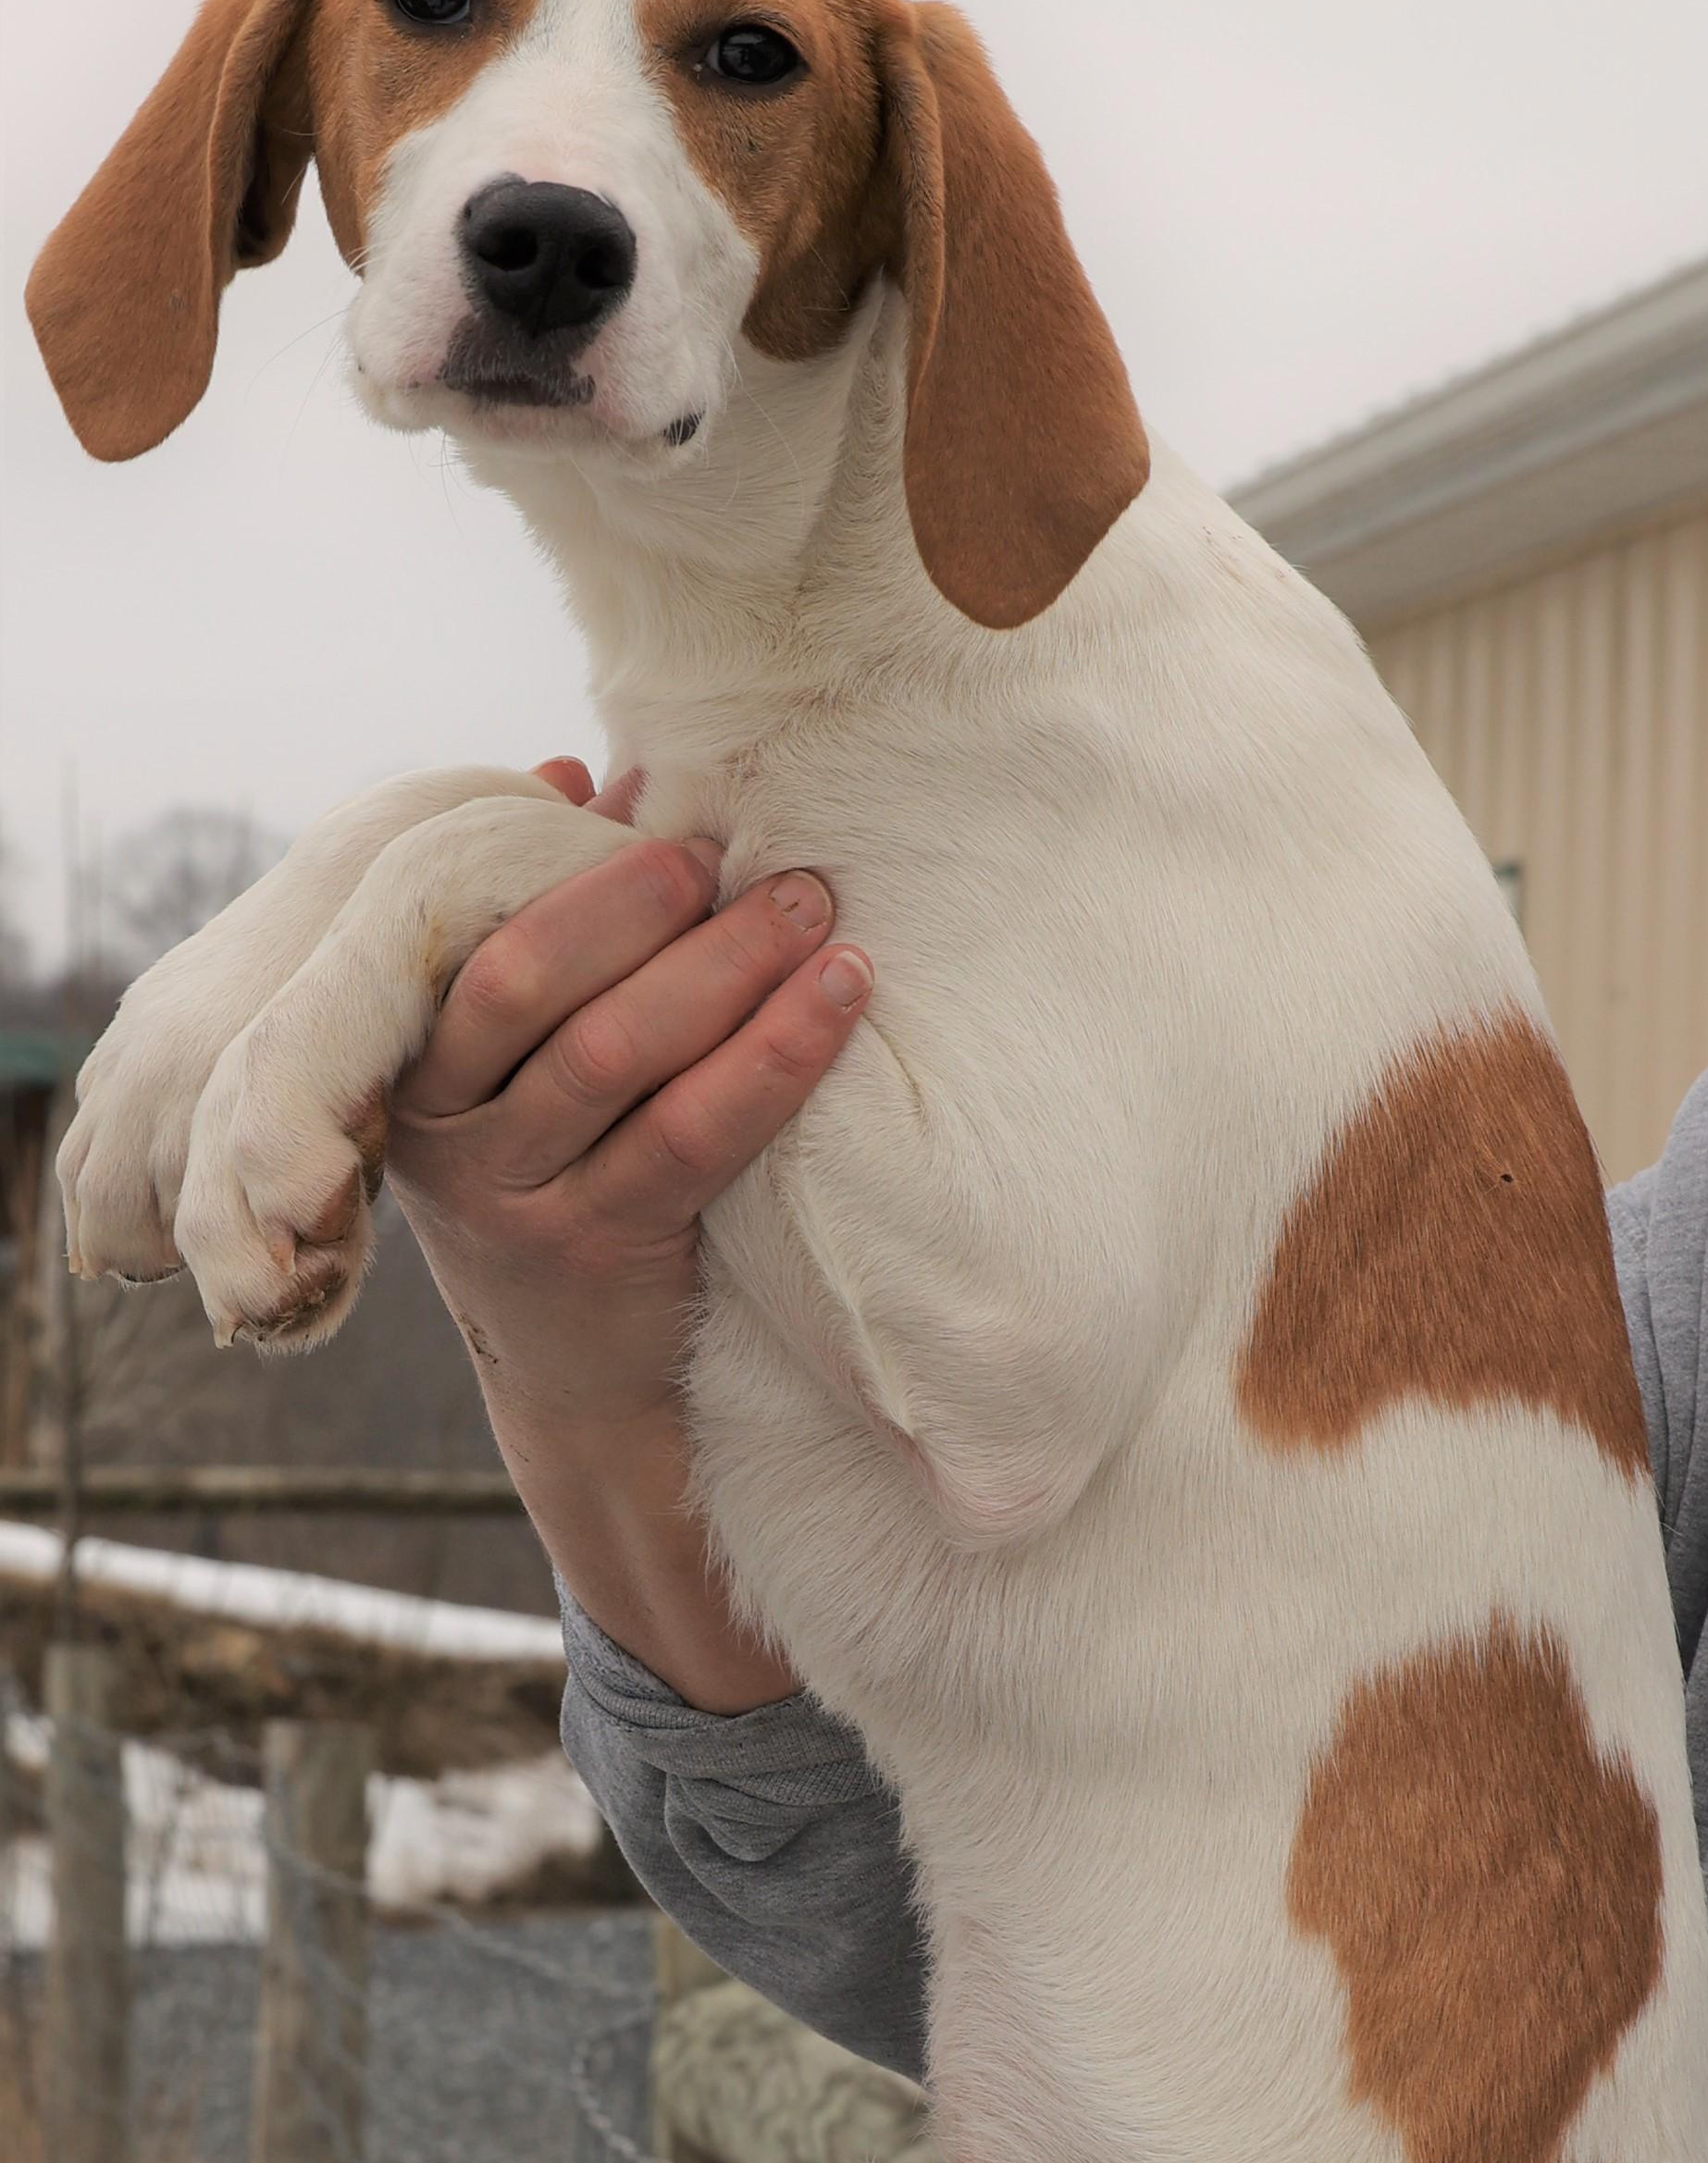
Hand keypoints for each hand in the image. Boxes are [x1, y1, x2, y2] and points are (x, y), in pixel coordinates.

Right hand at [387, 754, 872, 1705]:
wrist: (570, 1386)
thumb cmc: (558, 1184)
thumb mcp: (519, 1071)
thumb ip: (539, 930)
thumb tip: (581, 776)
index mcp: (414, 1064)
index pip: (482, 946)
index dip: (580, 879)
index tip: (674, 823)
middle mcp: (443, 1131)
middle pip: (540, 989)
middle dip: (655, 911)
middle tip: (770, 861)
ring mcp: (511, 1199)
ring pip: (621, 1060)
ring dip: (729, 975)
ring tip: (819, 915)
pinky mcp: (593, 1252)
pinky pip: (694, 1139)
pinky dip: (772, 1061)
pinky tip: (839, 1005)